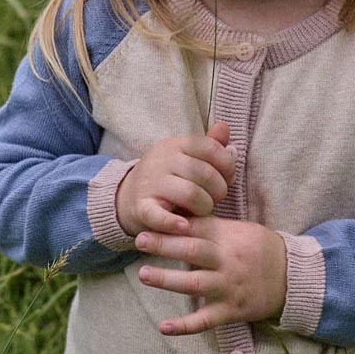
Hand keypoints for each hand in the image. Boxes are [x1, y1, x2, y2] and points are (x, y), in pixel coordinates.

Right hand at [115, 121, 235, 236]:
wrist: (127, 197)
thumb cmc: (168, 178)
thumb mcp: (187, 156)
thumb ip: (210, 144)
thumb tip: (224, 127)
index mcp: (176, 144)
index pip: (210, 147)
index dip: (227, 165)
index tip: (227, 178)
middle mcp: (162, 160)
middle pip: (204, 173)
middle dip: (219, 189)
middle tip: (216, 198)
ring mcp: (150, 184)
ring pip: (190, 193)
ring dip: (205, 206)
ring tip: (203, 210)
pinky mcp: (142, 208)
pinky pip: (160, 216)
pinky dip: (174, 223)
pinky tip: (184, 226)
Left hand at [134, 216, 288, 335]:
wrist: (292, 278)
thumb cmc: (259, 249)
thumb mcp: (240, 230)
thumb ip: (210, 227)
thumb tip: (176, 216)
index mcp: (228, 238)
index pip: (196, 228)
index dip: (171, 225)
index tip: (148, 221)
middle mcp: (227, 262)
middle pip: (192, 251)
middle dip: (164, 246)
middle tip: (139, 241)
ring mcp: (228, 288)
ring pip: (194, 284)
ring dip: (167, 280)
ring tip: (143, 274)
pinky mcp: (231, 311)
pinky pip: (205, 320)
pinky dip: (184, 326)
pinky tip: (163, 327)